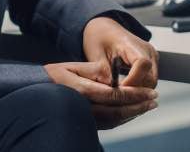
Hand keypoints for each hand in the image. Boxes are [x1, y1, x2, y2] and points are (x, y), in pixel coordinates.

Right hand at [43, 60, 158, 128]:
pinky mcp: (86, 123)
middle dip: (139, 106)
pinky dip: (123, 118)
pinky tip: (132, 112)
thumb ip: (95, 70)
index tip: (150, 92)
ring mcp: (85, 118)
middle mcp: (85, 108)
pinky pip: (108, 123)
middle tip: (154, 100)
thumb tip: (114, 76)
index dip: (136, 94)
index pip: (117, 95)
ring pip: (115, 120)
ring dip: (134, 113)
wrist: (35, 92)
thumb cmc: (53, 77)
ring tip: (148, 106)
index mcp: (83, 91)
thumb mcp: (73, 66)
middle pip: (119, 111)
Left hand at [82, 16, 158, 88]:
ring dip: (138, 90)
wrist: (104, 29)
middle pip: (150, 77)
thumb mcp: (96, 55)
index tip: (120, 90)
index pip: (142, 64)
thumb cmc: (99, 37)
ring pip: (152, 82)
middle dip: (135, 90)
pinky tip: (126, 89)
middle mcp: (147, 50)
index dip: (133, 81)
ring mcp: (151, 56)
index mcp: (132, 43)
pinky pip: (149, 79)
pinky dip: (139, 86)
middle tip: (118, 97)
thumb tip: (112, 92)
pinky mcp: (150, 62)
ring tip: (121, 94)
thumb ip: (105, 73)